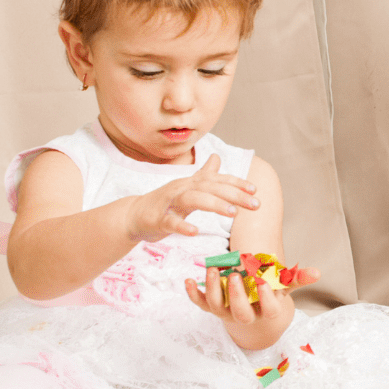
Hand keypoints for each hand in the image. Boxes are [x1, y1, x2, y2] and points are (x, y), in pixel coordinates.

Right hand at [125, 154, 257, 240]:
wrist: (133, 215)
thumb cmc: (165, 202)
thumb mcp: (187, 187)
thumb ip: (204, 174)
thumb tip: (217, 157)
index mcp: (191, 183)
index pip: (217, 180)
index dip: (236, 183)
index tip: (255, 190)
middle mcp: (182, 188)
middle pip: (210, 187)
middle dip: (234, 195)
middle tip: (255, 204)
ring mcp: (169, 203)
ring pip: (193, 199)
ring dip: (214, 204)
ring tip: (233, 213)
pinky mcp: (158, 219)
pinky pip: (170, 222)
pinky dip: (182, 226)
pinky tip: (195, 232)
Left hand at [184, 263, 319, 326]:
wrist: (252, 311)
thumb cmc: (269, 295)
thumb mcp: (284, 287)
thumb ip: (296, 279)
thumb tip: (317, 272)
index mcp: (265, 312)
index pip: (268, 311)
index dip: (266, 299)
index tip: (263, 282)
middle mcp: (244, 315)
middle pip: (240, 313)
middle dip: (236, 296)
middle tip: (235, 276)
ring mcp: (226, 312)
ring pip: (216, 306)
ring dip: (212, 290)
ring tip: (212, 270)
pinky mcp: (211, 307)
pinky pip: (199, 303)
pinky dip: (192, 293)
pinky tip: (187, 280)